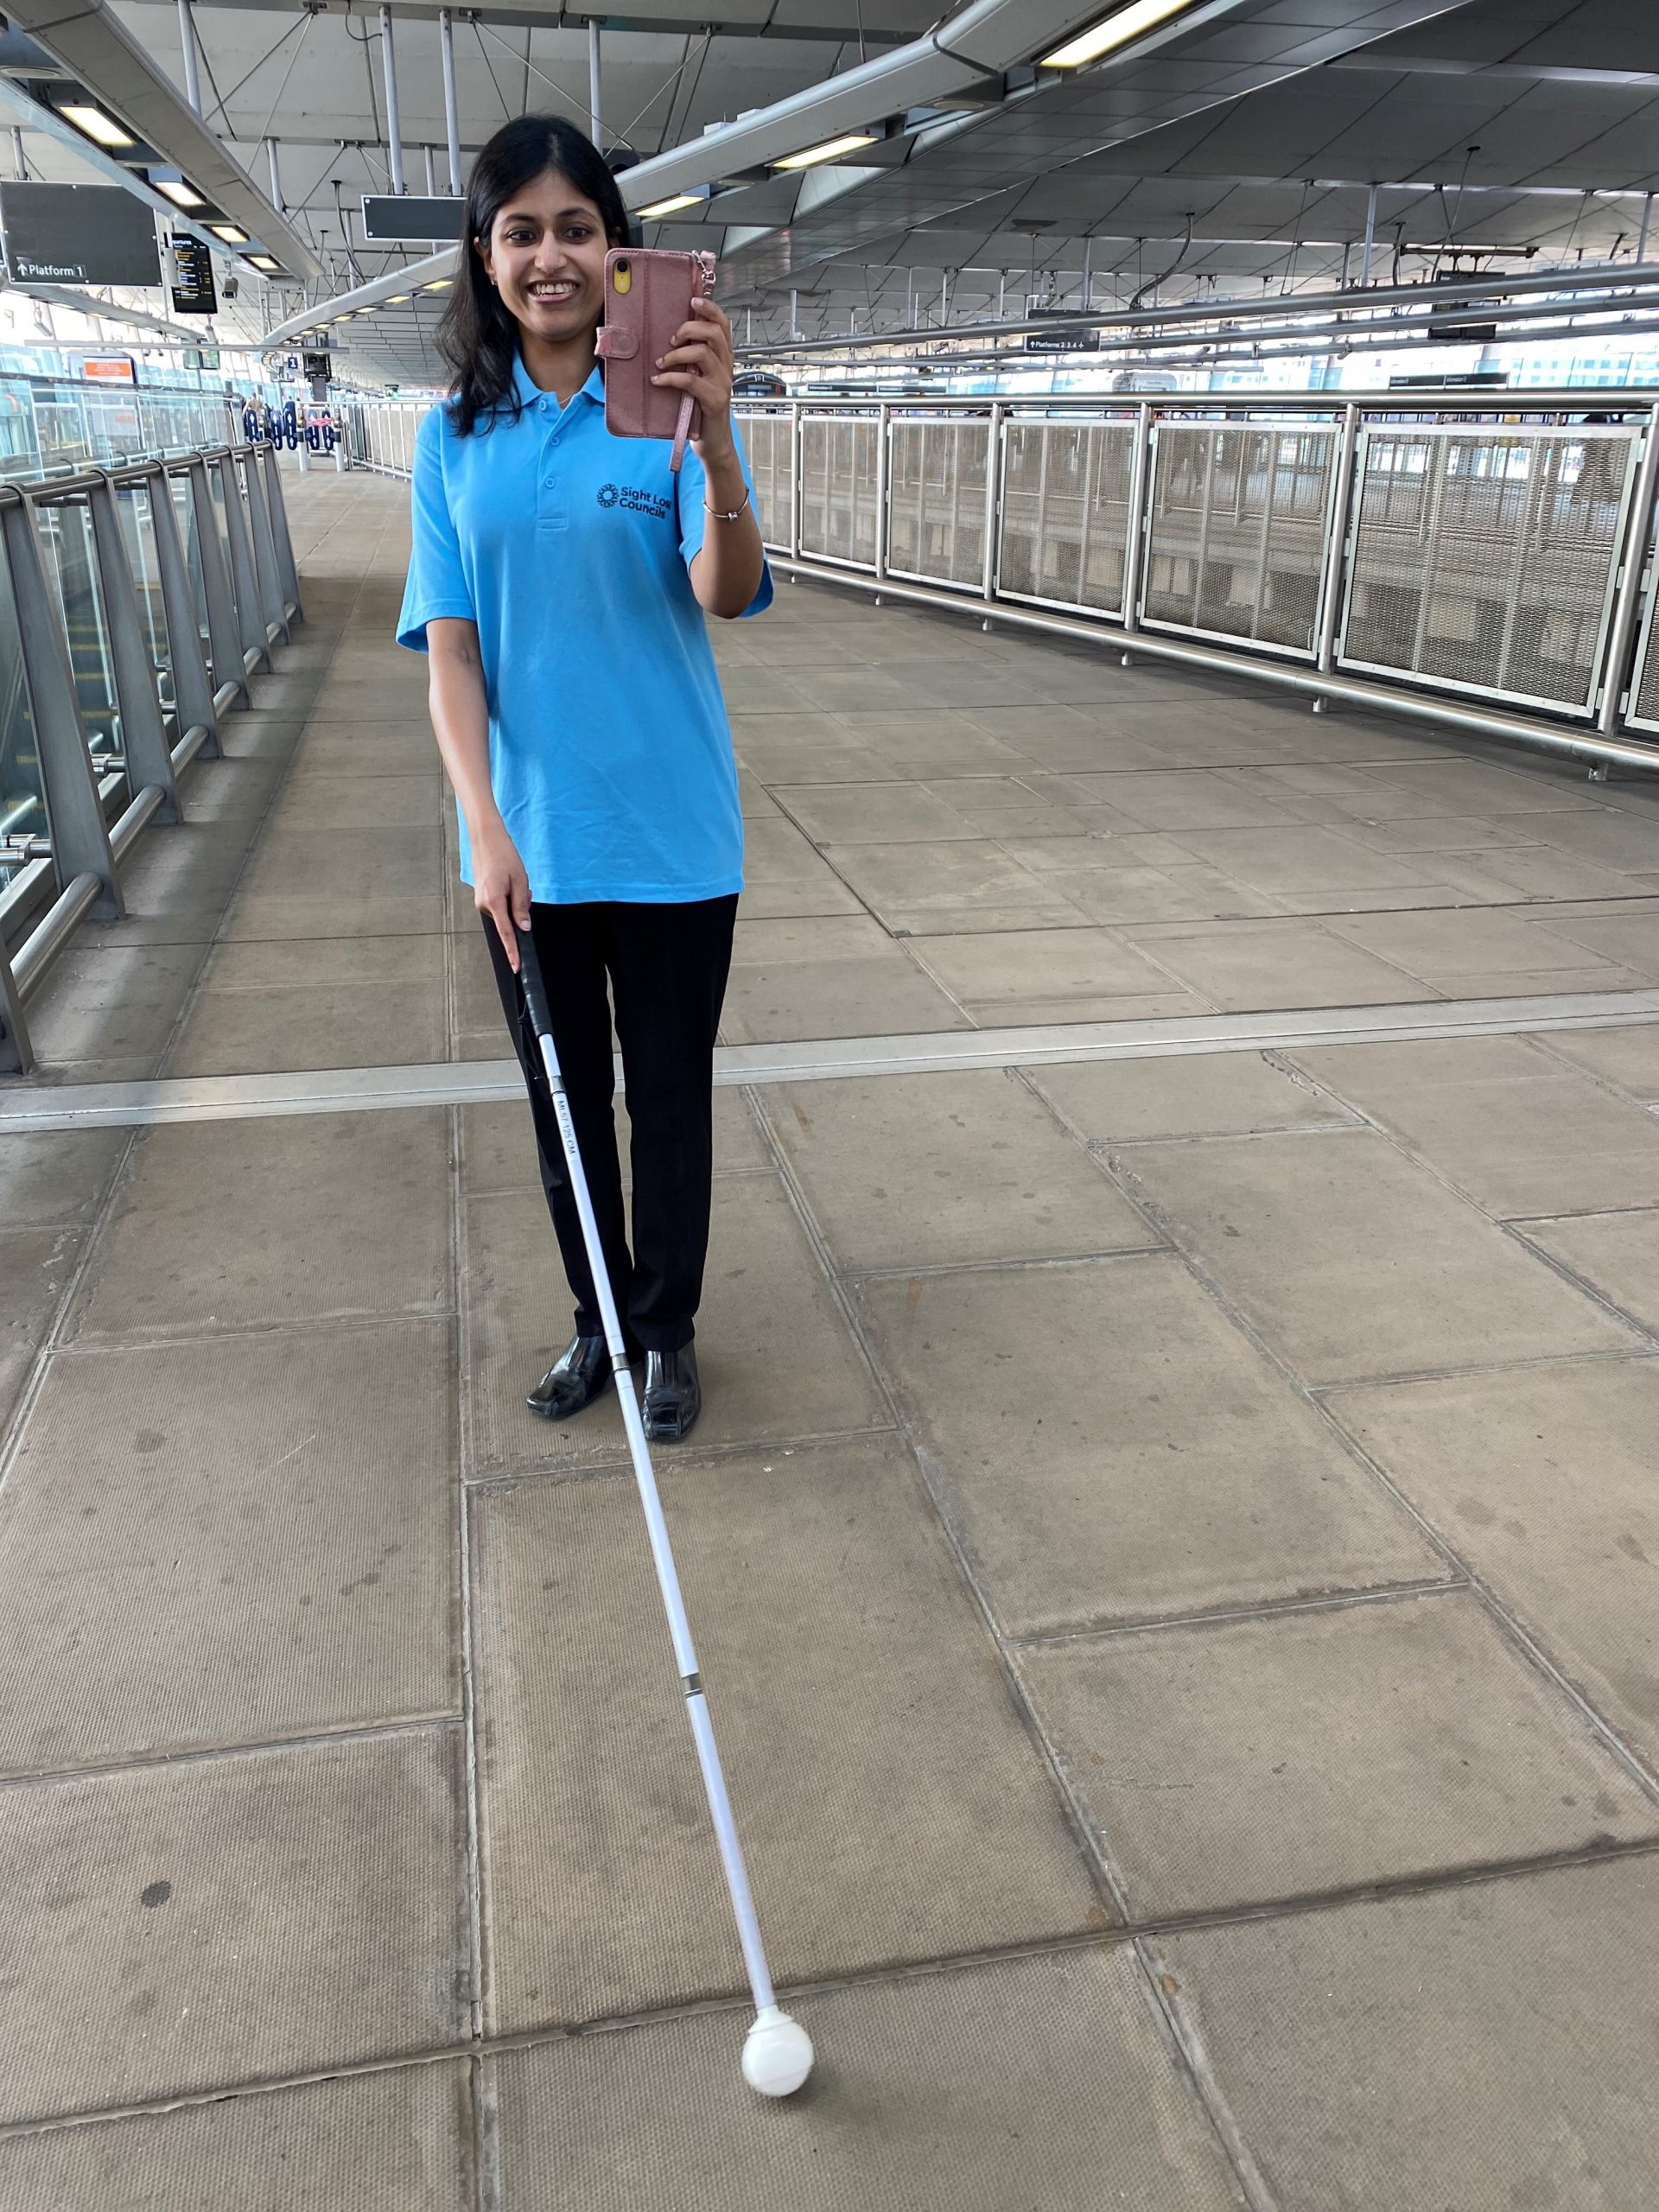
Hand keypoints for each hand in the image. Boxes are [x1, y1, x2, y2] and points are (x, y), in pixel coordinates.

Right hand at [472, 822, 530, 969]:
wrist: (486, 838)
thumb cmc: (504, 856)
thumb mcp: (520, 881)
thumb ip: (522, 907)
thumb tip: (524, 927)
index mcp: (494, 902)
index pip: (506, 934)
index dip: (513, 951)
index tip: (517, 967)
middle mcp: (483, 905)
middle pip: (508, 921)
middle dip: (520, 911)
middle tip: (525, 889)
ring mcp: (480, 901)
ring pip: (505, 913)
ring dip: (515, 902)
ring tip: (515, 881)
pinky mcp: (481, 897)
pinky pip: (499, 905)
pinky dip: (508, 898)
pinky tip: (509, 881)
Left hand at [653, 297, 735, 453]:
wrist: (712, 441)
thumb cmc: (700, 406)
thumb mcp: (698, 376)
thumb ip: (691, 358)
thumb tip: (667, 337)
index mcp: (724, 357)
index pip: (723, 323)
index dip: (709, 308)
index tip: (692, 300)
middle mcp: (726, 366)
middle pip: (713, 332)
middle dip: (689, 329)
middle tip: (671, 340)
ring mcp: (723, 383)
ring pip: (702, 354)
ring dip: (675, 354)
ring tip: (660, 363)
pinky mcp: (714, 400)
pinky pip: (691, 381)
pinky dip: (670, 378)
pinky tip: (657, 380)